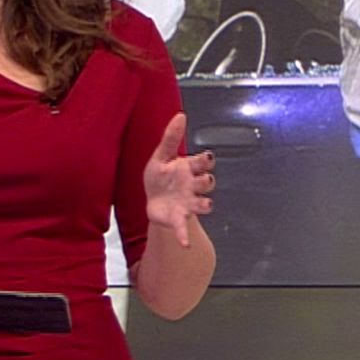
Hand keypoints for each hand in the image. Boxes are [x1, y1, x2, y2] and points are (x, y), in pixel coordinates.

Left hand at [144, 113, 214, 246]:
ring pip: (203, 204)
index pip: (203, 162)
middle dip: (207, 181)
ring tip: (205, 205)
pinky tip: (185, 244)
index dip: (206, 161)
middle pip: (207, 183)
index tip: (206, 158)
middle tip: (203, 179)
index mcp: (189, 169)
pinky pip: (184, 228)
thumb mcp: (160, 156)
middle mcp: (192, 186)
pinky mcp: (179, 219)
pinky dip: (184, 236)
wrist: (152, 199)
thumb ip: (170, 137)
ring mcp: (188, 203)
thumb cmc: (160, 176)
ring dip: (205, 205)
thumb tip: (181, 115)